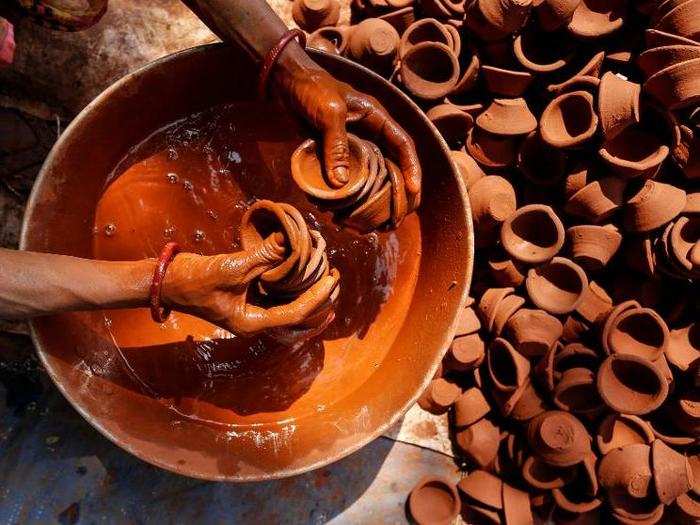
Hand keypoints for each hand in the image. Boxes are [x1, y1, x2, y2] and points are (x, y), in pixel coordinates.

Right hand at [161, 234, 339, 336]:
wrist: (169, 281)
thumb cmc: (196, 279)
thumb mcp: (232, 268)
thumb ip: (263, 257)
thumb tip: (289, 240)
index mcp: (252, 324)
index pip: (296, 315)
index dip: (317, 298)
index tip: (332, 280)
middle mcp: (256, 322)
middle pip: (298, 319)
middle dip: (320, 302)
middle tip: (336, 280)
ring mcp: (252, 312)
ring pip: (291, 311)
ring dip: (310, 298)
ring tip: (328, 282)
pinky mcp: (249, 300)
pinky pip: (279, 298)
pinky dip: (294, 289)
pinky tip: (305, 276)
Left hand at [275, 61, 421, 221]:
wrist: (287, 83)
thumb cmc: (312, 89)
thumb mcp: (328, 114)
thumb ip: (336, 145)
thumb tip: (341, 183)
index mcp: (377, 119)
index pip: (402, 145)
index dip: (411, 168)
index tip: (413, 189)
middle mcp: (370, 133)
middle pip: (392, 165)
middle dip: (398, 191)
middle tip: (399, 215)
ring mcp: (354, 144)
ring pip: (371, 174)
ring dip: (374, 197)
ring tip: (377, 220)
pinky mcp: (336, 153)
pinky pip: (347, 175)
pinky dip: (348, 192)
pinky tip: (345, 209)